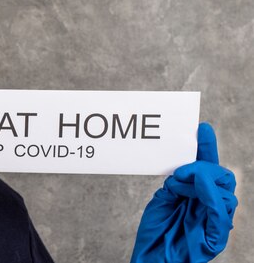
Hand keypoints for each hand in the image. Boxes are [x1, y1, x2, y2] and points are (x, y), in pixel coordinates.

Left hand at [130, 122, 237, 262]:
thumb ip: (176, 182)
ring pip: (224, 190)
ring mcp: (215, 220)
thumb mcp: (163, 199)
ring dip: (200, 181)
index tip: (200, 127)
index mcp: (198, 195)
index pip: (208, 168)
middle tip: (179, 173)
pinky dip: (211, 196)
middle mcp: (210, 205)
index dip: (206, 148)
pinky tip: (198, 189)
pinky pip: (221, 211)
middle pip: (221, 176)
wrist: (152, 258)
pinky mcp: (217, 236)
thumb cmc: (156, 232)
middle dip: (202, 166)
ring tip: (178, 186)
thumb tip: (186, 167)